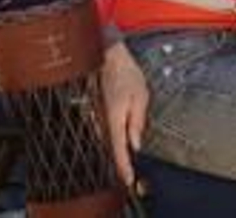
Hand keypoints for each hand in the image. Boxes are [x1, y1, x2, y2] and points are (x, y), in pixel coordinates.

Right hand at [100, 41, 148, 187]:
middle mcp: (101, 120)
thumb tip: (136, 143)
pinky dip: (109, 139)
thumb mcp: (141, 96)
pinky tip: (117, 141)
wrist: (107, 56)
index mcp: (114, 117)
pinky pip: (102, 130)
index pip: (117, 149)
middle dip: (118, 162)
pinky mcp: (94, 111)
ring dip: (114, 150)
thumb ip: (137, 121)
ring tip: (124, 161)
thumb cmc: (126, 73)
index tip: (128, 179)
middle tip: (128, 174)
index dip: (123, 167)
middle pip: (109, 148)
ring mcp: (95, 116)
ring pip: (105, 140)